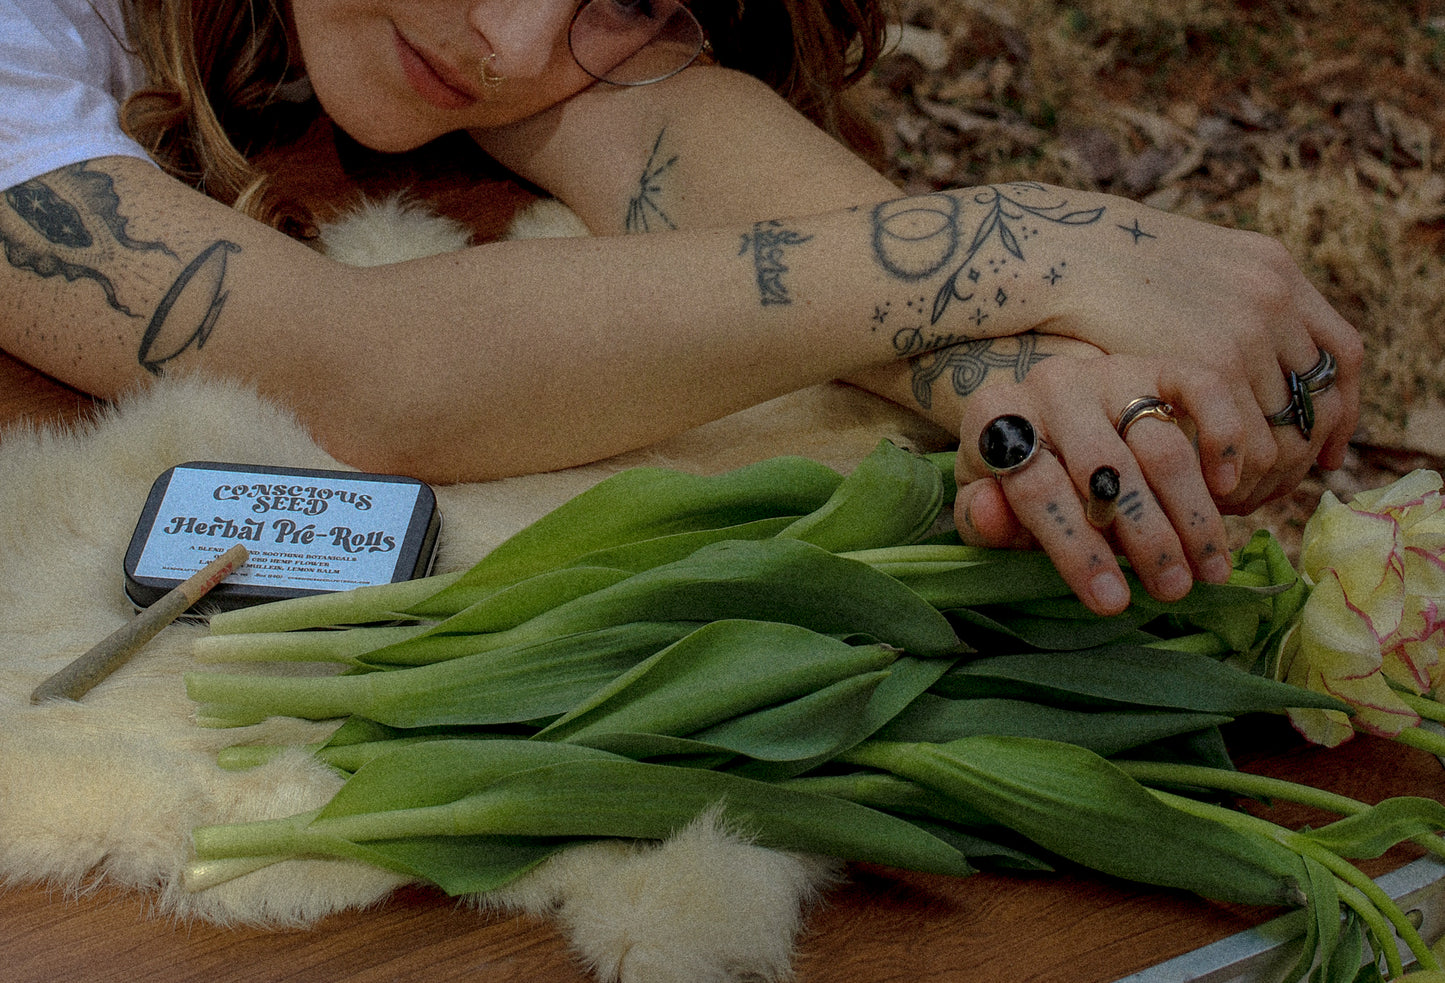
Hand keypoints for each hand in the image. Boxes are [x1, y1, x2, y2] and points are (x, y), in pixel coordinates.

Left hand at [952, 353, 1248, 615]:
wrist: (1052, 422)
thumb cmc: (1019, 480)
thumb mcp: (991, 507)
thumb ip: (983, 519)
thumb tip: (989, 513)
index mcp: (995, 417)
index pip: (1036, 488)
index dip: (1075, 550)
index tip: (1111, 601)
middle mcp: (1051, 385)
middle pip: (1106, 470)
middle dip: (1145, 539)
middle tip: (1172, 590)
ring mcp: (1108, 372)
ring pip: (1161, 446)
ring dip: (1192, 515)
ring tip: (1209, 570)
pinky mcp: (1158, 366)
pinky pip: (1202, 391)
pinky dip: (1223, 439)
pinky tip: (1229, 490)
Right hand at [1043, 201, 1361, 513]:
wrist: (1069, 254)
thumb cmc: (1110, 271)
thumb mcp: (1189, 270)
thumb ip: (1228, 305)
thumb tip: (1249, 361)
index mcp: (1276, 269)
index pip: (1341, 353)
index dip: (1341, 407)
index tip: (1326, 449)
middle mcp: (1276, 297)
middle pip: (1321, 396)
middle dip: (1307, 450)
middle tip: (1282, 484)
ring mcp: (1250, 328)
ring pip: (1288, 426)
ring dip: (1270, 471)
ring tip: (1244, 496)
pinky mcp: (1213, 361)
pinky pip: (1249, 439)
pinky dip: (1236, 472)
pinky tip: (1217, 487)